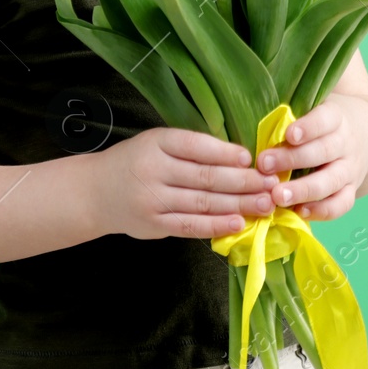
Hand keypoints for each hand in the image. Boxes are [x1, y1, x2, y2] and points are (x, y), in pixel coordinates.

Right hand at [90, 127, 281, 240]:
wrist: (95, 192)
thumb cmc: (135, 162)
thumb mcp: (155, 143)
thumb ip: (190, 149)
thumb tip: (239, 158)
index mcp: (156, 142)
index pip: (196, 146)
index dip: (226, 153)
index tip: (252, 159)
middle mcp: (153, 170)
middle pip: (205, 177)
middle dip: (244, 182)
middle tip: (272, 184)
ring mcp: (153, 200)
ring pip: (203, 203)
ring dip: (239, 204)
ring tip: (266, 204)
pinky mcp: (154, 224)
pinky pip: (191, 226)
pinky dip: (217, 225)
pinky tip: (239, 223)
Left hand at [255, 96, 367, 220]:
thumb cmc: (325, 121)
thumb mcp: (314, 108)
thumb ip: (290, 114)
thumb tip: (249, 118)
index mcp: (336, 118)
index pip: (325, 120)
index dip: (308, 128)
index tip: (288, 135)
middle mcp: (346, 144)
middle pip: (322, 152)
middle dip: (292, 160)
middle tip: (263, 165)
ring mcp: (350, 169)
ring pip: (330, 182)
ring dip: (303, 190)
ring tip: (276, 196)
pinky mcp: (352, 190)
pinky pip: (340, 204)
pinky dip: (320, 211)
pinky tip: (297, 212)